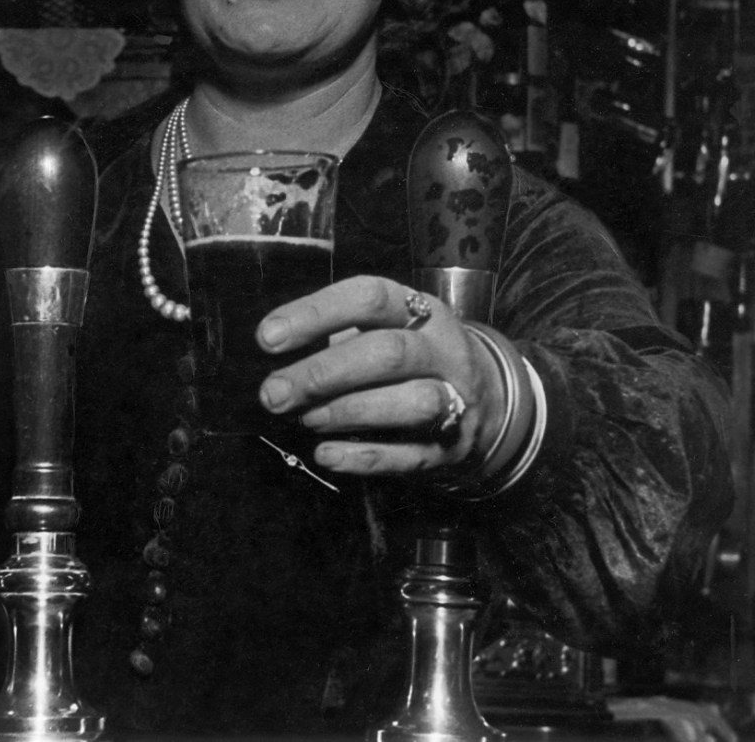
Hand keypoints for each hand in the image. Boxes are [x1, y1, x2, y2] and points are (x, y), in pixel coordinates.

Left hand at [255, 275, 514, 476]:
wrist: (487, 403)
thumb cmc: (413, 359)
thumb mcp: (388, 329)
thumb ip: (339, 335)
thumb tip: (274, 349)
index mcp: (422, 311)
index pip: (371, 298)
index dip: (317, 313)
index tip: (267, 337)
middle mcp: (444, 350)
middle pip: (389, 354)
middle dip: (324, 373)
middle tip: (274, 392)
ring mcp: (456, 399)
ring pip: (411, 403)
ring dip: (348, 412)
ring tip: (305, 419)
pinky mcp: (451, 448)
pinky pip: (410, 455)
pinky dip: (364, 456)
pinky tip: (327, 454)